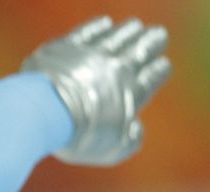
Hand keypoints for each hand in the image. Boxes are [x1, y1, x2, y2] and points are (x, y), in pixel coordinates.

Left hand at [22, 16, 171, 165]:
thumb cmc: (79, 136)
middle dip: (152, 42)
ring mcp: (91, 55)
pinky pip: (87, 33)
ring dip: (129, 31)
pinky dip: (98, 27)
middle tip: (159, 34)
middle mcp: (116, 69)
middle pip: (140, 50)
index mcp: (130, 93)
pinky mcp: (66, 47)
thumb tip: (136, 129)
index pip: (151, 78)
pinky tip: (104, 23)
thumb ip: (130, 141)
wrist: (47, 111)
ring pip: (117, 37)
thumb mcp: (111, 149)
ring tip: (136, 26)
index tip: (163, 65)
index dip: (159, 70)